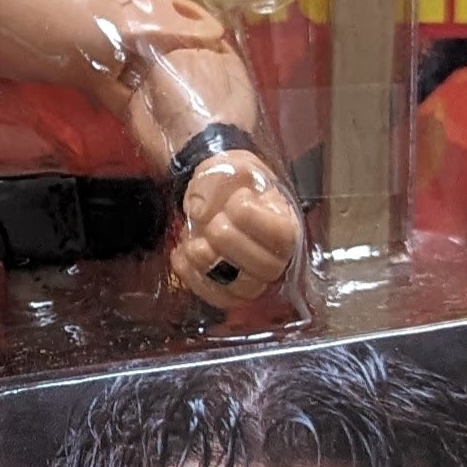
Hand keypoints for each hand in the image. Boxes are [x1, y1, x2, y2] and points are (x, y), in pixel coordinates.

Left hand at [170, 148, 300, 306]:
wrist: (216, 193)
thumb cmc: (229, 181)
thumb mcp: (226, 167)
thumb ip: (213, 181)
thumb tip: (199, 213)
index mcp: (285, 221)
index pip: (282, 235)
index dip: (252, 219)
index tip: (236, 200)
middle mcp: (278, 255)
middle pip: (266, 267)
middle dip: (228, 242)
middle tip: (211, 223)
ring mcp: (255, 278)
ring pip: (243, 290)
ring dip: (208, 265)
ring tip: (192, 242)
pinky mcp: (231, 292)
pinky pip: (218, 299)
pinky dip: (193, 278)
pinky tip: (181, 253)